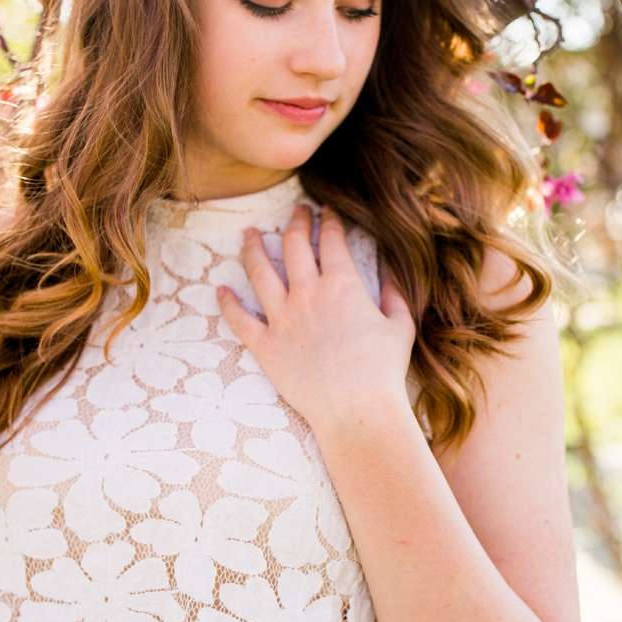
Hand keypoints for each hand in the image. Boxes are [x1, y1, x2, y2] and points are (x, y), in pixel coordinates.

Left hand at [215, 202, 414, 434]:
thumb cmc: (384, 371)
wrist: (356, 410)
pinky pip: (239, 319)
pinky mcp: (265, 345)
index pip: (332, 240)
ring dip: (254, 248)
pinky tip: (221, 290)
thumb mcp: (401, 327)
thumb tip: (390, 276)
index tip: (328, 211)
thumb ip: (394, 295)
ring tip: (250, 233)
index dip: (330, 221)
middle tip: (297, 211)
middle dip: (296, 222)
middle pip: (295, 246)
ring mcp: (282, 318)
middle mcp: (307, 294)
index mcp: (343, 284)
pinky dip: (227, 303)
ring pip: (260, 272)